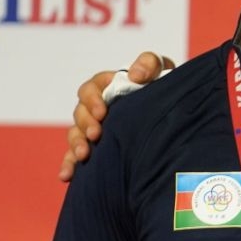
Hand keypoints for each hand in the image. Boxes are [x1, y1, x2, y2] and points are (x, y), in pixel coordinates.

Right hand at [58, 51, 171, 181]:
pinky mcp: (96, 147)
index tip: (102, 112)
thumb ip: (149, 63)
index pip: (90, 89)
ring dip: (76, 144)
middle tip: (95, 134)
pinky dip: (69, 165)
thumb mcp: (160, 70)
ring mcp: (94, 128)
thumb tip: (135, 75)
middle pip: (79, 113)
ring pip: (75, 134)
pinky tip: (66, 176)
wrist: (173, 112)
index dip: (92, 99)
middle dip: (85, 124)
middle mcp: (96, 108)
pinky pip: (76, 156)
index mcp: (107, 87)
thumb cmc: (163, 86)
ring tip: (84, 155)